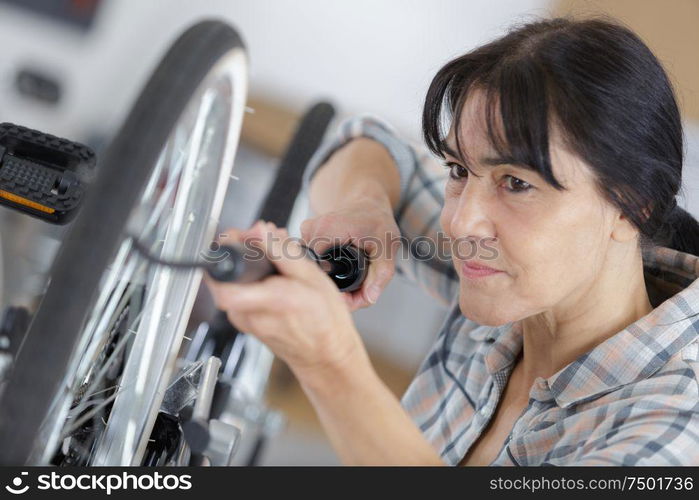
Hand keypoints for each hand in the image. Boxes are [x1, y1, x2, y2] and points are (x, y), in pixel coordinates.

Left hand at [204, 220, 369, 381]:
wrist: (325, 355)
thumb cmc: (324, 321)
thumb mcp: (312, 276)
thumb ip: (283, 251)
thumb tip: (260, 230)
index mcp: (269, 300)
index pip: (222, 276)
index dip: (225, 249)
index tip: (241, 236)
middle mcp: (249, 314)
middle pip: (226, 273)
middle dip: (241, 251)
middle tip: (263, 241)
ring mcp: (243, 321)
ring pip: (233, 282)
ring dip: (248, 265)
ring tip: (273, 259)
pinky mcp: (243, 322)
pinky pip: (239, 293)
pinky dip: (252, 280)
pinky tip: (273, 277)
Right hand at [300, 194, 400, 310]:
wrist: (367, 203)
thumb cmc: (378, 221)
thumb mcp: (387, 245)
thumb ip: (381, 272)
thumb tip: (370, 297)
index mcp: (328, 229)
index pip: (321, 271)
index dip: (337, 291)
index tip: (353, 297)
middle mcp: (312, 229)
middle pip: (314, 272)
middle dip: (334, 288)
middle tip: (356, 293)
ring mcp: (305, 232)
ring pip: (311, 268)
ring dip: (329, 279)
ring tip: (349, 279)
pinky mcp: (305, 234)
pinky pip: (310, 260)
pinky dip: (324, 267)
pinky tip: (338, 268)